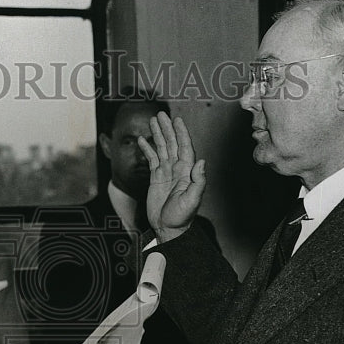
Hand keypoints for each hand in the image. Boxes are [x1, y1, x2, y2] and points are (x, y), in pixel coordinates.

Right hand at [137, 112, 205, 243]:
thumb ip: (198, 181)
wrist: (168, 228)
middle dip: (167, 129)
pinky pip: (152, 160)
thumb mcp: (192, 200)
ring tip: (152, 121)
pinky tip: (142, 140)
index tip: (176, 120)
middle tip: (160, 115)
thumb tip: (201, 161)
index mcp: (187, 172)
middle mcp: (177, 169)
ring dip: (157, 135)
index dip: (181, 133)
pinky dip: (147, 149)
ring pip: (162, 149)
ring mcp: (166, 172)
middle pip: (172, 144)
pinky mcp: (156, 178)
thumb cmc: (182, 217)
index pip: (185, 147)